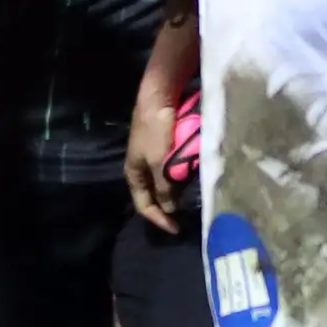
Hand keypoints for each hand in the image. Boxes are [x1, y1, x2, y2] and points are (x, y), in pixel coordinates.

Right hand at [125, 85, 190, 235]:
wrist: (159, 96)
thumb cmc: (156, 131)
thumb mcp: (159, 163)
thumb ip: (164, 188)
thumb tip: (170, 209)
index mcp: (134, 175)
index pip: (144, 206)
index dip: (159, 220)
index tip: (178, 229)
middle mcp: (141, 169)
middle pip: (154, 197)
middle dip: (169, 208)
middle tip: (187, 217)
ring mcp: (153, 158)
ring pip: (165, 184)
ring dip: (178, 193)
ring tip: (193, 200)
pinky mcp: (164, 148)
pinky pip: (172, 171)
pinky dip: (181, 178)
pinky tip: (192, 180)